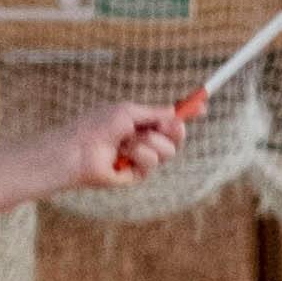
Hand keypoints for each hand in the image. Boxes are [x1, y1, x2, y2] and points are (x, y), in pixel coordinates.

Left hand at [59, 90, 192, 193]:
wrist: (79, 150)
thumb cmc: (97, 127)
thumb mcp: (128, 112)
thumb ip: (154, 113)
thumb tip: (175, 110)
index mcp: (139, 122)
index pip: (168, 119)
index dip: (186, 113)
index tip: (202, 106)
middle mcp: (142, 140)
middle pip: (176, 138)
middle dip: (176, 130)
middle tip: (169, 126)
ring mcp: (140, 158)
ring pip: (168, 151)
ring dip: (152, 142)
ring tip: (129, 141)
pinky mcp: (136, 174)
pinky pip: (153, 163)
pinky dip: (141, 155)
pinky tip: (123, 154)